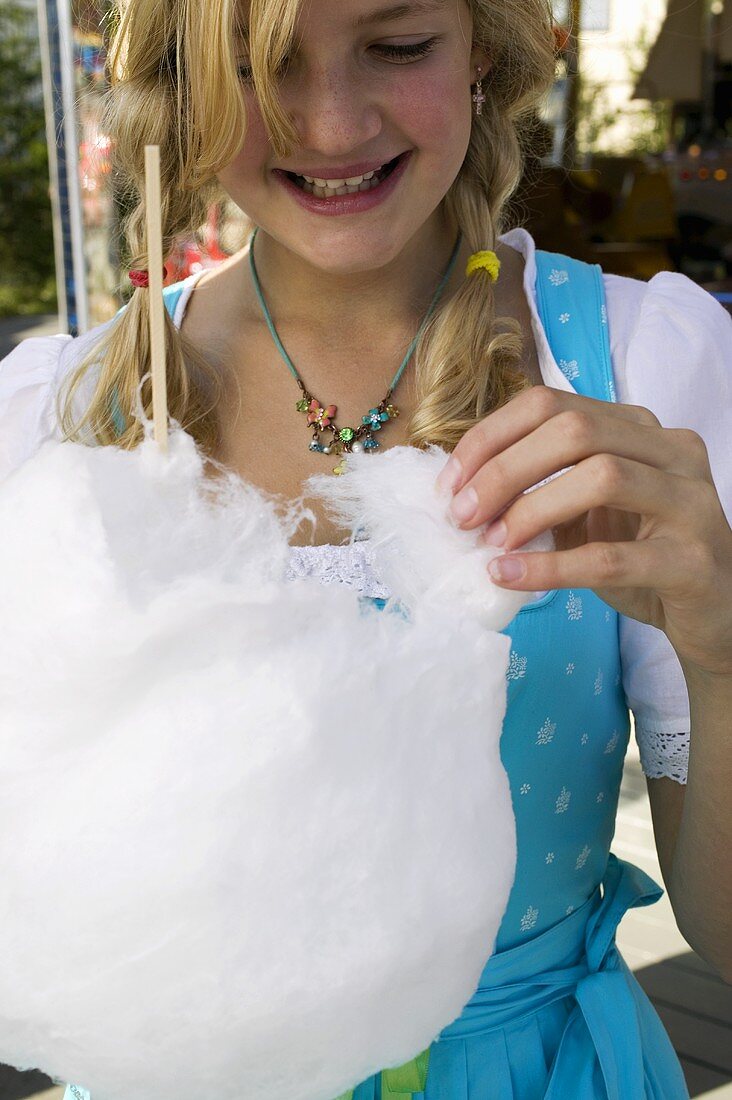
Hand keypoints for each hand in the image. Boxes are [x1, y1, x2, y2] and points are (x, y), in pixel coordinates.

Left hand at [436, 387, 731, 676]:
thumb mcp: (585, 513)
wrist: (711, 615)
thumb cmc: (639, 558)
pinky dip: (551, 566)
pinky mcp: (692, 560)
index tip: (450, 483)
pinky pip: (612, 556)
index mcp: (637, 428)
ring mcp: (690, 501)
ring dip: (530, 510)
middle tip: (463, 515)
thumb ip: (540, 490)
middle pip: (574, 429)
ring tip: (491, 545)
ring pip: (601, 477)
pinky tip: (510, 576)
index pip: (551, 403)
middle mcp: (670, 450)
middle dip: (504, 470)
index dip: (490, 438)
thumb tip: (462, 490)